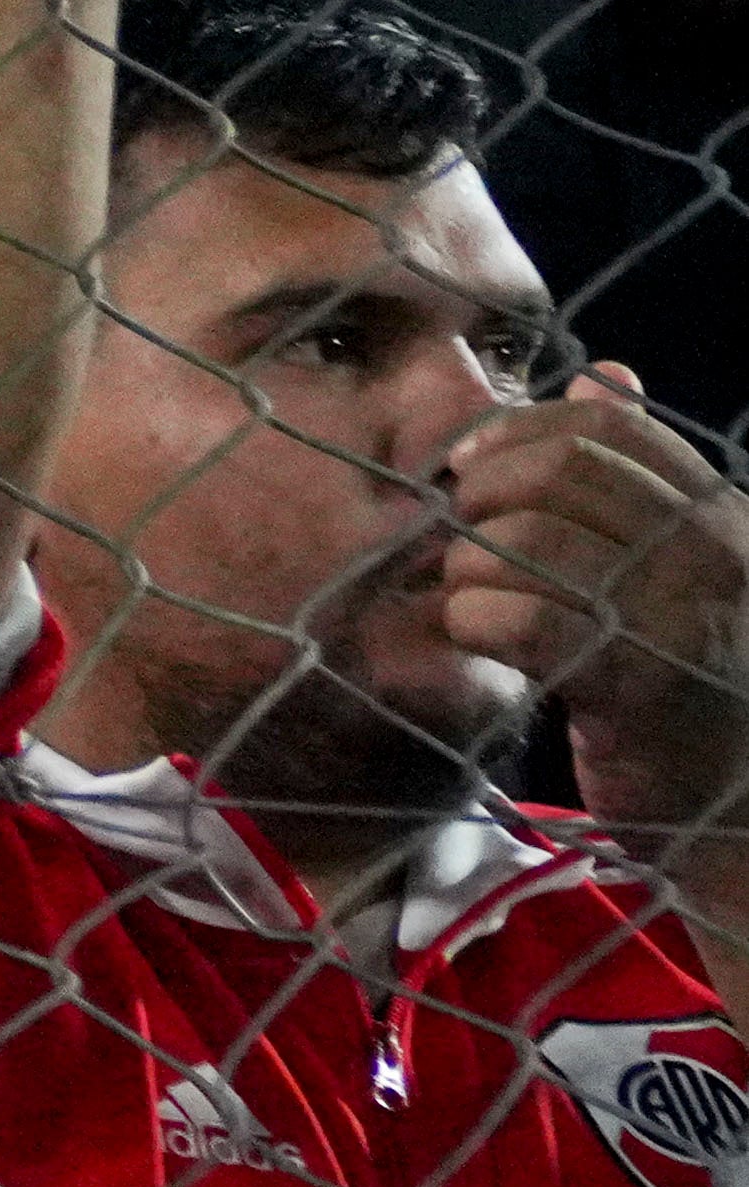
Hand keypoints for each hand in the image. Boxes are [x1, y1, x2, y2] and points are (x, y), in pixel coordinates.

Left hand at [448, 369, 748, 845]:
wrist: (740, 810)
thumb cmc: (691, 681)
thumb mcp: (679, 564)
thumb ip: (642, 476)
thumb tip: (604, 377)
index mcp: (720, 514)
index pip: (608, 427)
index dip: (521, 430)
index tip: (469, 461)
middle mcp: (713, 552)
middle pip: (555, 475)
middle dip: (481, 501)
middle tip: (465, 546)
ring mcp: (684, 616)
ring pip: (525, 543)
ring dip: (470, 572)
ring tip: (477, 605)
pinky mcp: (640, 685)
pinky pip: (521, 620)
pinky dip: (476, 624)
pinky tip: (484, 642)